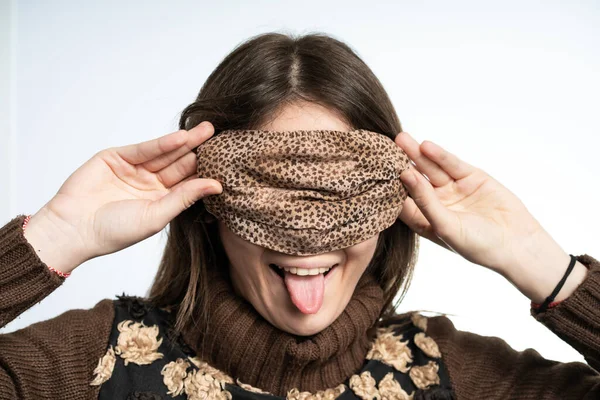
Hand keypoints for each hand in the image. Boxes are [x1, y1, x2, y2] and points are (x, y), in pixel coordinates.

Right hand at [24, 122, 221, 273]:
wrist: (74, 228)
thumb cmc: (114, 231)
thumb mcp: (156, 216)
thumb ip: (185, 197)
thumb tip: (216, 185)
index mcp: (161, 200)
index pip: (188, 182)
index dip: (205, 171)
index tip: (227, 162)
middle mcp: (150, 183)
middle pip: (180, 164)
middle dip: (200, 151)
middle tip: (222, 139)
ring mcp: (134, 169)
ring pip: (165, 153)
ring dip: (186, 142)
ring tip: (208, 131)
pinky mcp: (117, 157)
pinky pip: (145, 149)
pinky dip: (163, 143)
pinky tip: (182, 137)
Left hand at [395, 131, 555, 274]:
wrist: (517, 244)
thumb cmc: (478, 245)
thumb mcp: (445, 226)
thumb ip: (425, 201)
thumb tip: (405, 175)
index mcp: (424, 220)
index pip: (401, 200)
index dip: (389, 187)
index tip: (373, 173)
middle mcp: (436, 203)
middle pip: (413, 180)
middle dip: (400, 164)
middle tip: (384, 149)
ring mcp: (452, 189)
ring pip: (430, 168)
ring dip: (416, 154)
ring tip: (401, 139)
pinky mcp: (470, 177)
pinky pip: (451, 164)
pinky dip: (440, 155)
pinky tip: (426, 146)